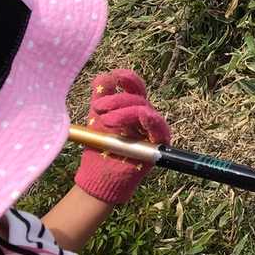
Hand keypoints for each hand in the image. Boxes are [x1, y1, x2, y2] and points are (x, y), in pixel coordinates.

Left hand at [73, 68, 171, 205]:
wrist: (99, 178)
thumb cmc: (99, 149)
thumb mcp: (96, 119)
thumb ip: (100, 97)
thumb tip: (103, 76)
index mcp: (131, 107)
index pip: (135, 87)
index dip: (127, 79)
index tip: (115, 76)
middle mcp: (144, 115)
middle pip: (138, 97)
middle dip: (118, 99)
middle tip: (98, 108)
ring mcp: (152, 128)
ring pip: (145, 109)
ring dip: (126, 111)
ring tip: (106, 121)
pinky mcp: (158, 142)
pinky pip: (158, 126)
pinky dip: (151, 118)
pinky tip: (142, 115)